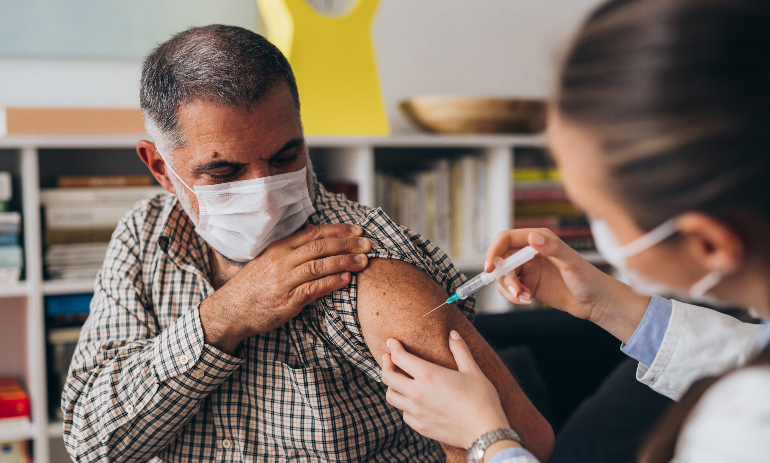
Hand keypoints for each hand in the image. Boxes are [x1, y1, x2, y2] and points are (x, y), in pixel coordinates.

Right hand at [200, 223, 370, 352]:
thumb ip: (290, 250)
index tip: (357, 230)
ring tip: (364, 261)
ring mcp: (284, 281)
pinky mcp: (286, 301)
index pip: (313, 234)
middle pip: (320, 247)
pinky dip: (331, 282)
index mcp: (278, 248)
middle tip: (368, 243)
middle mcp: (281, 261)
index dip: (338, 231)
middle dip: (348, 244)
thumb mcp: (267, 261)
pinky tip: (346, 279)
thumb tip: (316, 236)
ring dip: (345, 262)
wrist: (230, 311)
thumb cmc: (252, 286)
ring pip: (319, 266)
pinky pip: (313, 289)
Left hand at [382, 331, 512, 449]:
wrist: (485, 432)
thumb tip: (453, 334)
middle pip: (388, 377)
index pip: (399, 357)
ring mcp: (417, 412)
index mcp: (428, 375)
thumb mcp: (473, 370)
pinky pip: (404, 413)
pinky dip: (404, 404)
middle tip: (389, 358)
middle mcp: (417, 393)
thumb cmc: (482, 399)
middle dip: (386, 364)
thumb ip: (460, 350)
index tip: (391, 342)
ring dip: (392, 386)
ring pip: (391, 397)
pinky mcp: (420, 427)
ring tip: (398, 379)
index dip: (393, 347)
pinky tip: (412, 401)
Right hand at [485, 229, 649, 342]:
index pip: (506, 239)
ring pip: (503, 276)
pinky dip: (513, 296)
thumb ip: (552, 248)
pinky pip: (509, 289)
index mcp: (538, 239)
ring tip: (525, 298)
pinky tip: (528, 300)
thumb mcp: (571, 262)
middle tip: (516, 290)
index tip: (490, 268)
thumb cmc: (588, 278)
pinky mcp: (528, 285)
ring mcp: (527, 269)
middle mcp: (529, 252)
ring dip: (508, 288)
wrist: (596, 302)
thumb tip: (532, 237)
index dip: (494, 251)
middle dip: (503, 276)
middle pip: (501, 259)